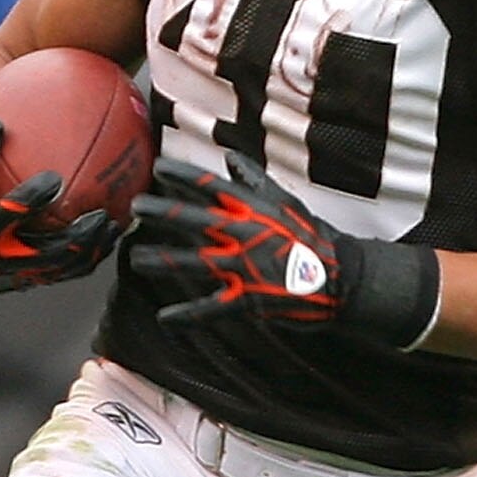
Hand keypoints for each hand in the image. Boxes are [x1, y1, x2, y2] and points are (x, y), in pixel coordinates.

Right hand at [0, 119, 117, 294]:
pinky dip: (92, 256)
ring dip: (93, 249)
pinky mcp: (35, 281)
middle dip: (77, 236)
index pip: (8, 216)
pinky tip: (109, 235)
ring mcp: (22, 274)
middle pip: (48, 252)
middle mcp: (3, 259)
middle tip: (100, 214)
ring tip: (112, 225)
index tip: (54, 178)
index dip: (31, 199)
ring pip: (65, 267)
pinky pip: (70, 272)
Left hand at [125, 153, 349, 329]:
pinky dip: (187, 315)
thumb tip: (229, 158)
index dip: (183, 175)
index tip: (158, 168)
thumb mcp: (285, 201)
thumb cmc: (312, 236)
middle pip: (194, 219)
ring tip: (137, 259)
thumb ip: (253, 180)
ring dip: (162, 260)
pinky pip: (212, 309)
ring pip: (193, 261)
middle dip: (162, 212)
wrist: (340, 277)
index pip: (211, 186)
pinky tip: (165, 318)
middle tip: (136, 207)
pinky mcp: (247, 299)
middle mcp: (243, 234)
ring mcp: (243, 267)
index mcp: (252, 209)